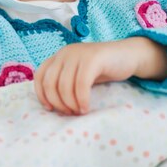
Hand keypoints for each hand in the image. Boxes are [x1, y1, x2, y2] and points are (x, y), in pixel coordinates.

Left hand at [34, 38, 166, 115]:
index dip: (42, 95)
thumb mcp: (78, 75)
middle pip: (50, 83)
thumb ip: (64, 82)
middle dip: (58, 103)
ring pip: (63, 85)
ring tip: (79, 111)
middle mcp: (65, 53)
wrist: (127, 56)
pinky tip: (86, 107)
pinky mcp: (92, 58)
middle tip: (70, 113)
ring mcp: (78, 54)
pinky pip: (81, 84)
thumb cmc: (101, 70)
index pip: (39, 76)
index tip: (51, 109)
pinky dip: (82, 99)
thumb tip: (52, 106)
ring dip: (70, 104)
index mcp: (59, 56)